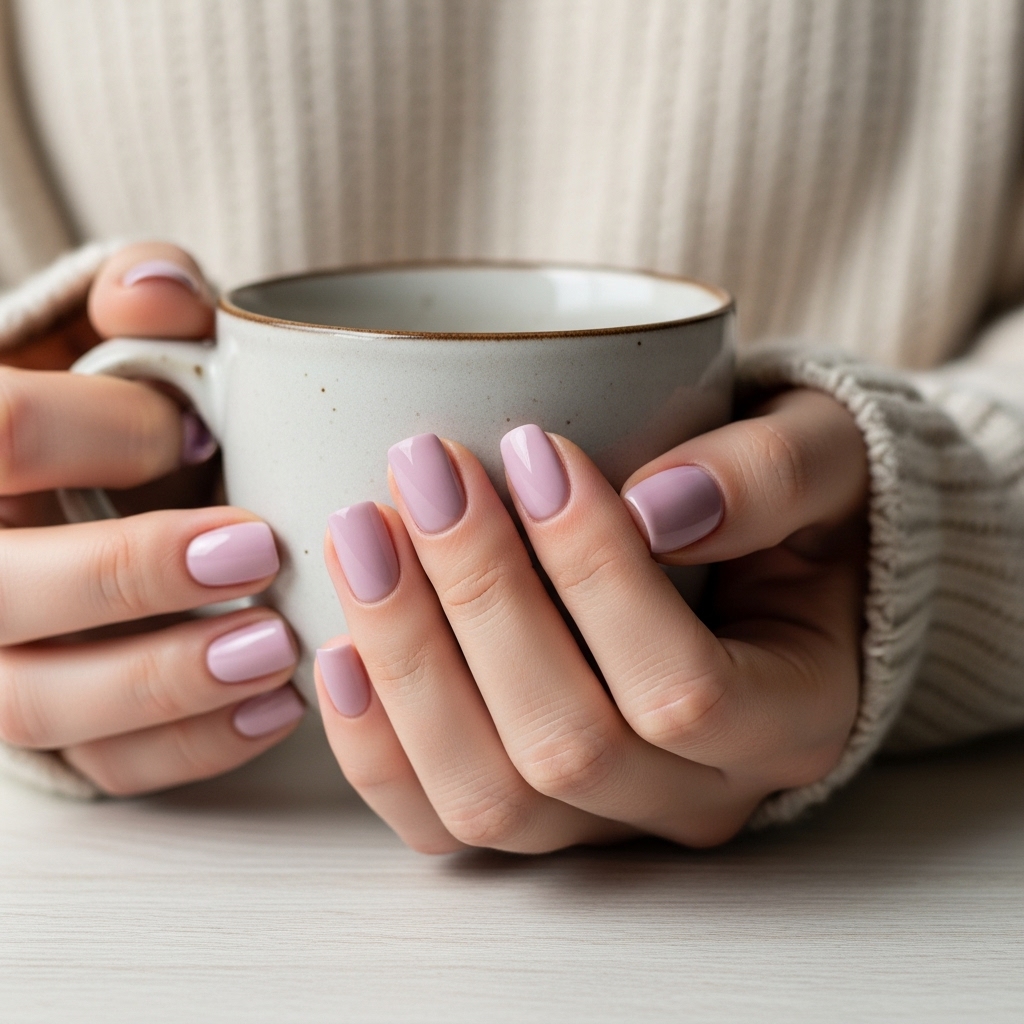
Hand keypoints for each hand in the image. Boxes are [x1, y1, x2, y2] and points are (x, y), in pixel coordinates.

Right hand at [0, 242, 303, 794]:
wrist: (55, 498)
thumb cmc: (88, 412)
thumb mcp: (93, 343)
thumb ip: (133, 308)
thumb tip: (165, 293)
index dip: (103, 432)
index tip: (203, 433)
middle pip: (4, 589)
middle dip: (131, 572)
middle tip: (255, 550)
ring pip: (38, 702)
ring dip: (165, 682)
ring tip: (276, 650)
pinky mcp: (48, 725)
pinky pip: (99, 766)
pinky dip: (191, 748)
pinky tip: (275, 709)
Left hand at [314, 389, 866, 852]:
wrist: (765, 564)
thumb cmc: (796, 507)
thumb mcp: (824, 461)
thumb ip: (770, 478)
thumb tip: (656, 505)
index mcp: (793, 719)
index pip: (684, 690)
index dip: (593, 573)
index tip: (533, 444)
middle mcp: (698, 795)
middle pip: (567, 748)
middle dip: (478, 601)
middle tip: (424, 469)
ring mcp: (604, 818)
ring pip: (488, 800)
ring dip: (409, 664)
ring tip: (362, 532)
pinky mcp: (530, 812)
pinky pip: (436, 820)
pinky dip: (375, 742)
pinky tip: (338, 644)